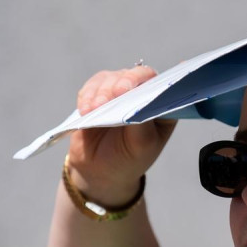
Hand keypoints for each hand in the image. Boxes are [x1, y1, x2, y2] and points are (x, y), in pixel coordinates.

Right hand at [67, 66, 176, 202]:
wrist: (101, 171)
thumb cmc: (129, 158)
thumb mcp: (142, 145)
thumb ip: (142, 122)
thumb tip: (137, 101)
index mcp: (161, 106)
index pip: (159, 84)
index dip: (148, 82)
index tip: (134, 88)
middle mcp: (142, 94)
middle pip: (134, 75)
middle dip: (123, 83)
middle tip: (116, 93)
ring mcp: (119, 91)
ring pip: (110, 78)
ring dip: (101, 92)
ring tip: (94, 109)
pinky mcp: (98, 94)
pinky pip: (92, 87)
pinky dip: (88, 96)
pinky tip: (85, 110)